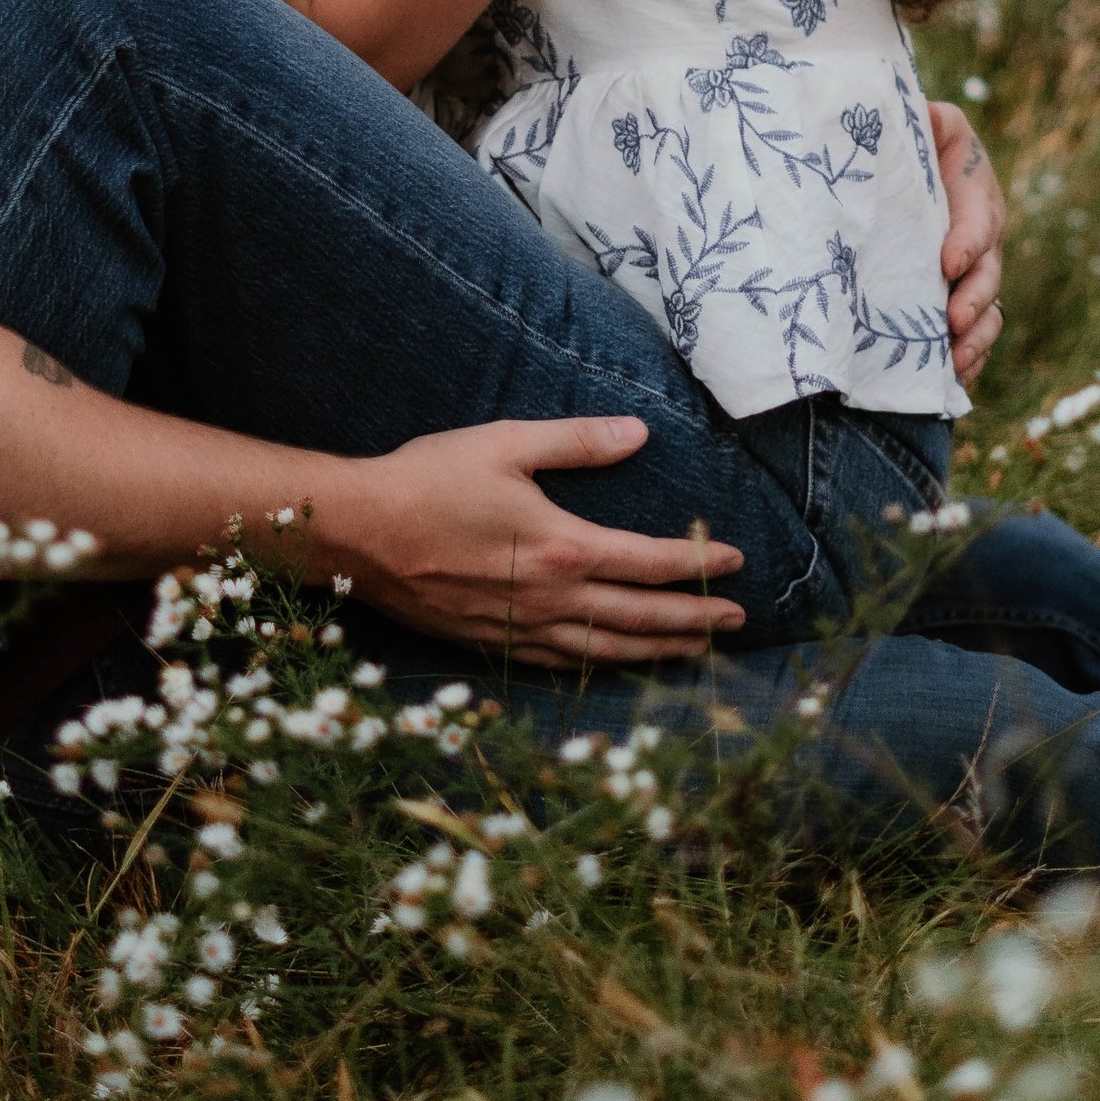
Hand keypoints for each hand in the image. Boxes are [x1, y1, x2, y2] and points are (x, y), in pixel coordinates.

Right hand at [309, 417, 745, 666]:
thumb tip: (639, 433)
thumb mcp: (505, 442)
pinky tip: (615, 663)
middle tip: (739, 621)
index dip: (698, 565)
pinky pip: (563, 664)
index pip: (650, 562)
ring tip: (696, 651)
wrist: (360, 534)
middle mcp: (550, 598)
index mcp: (562, 547)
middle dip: (695, 619)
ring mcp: (521, 628)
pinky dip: (601, 666)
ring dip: (659, 651)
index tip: (736, 562)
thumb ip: (577, 441)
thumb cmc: (429, 479)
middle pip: (641, 617)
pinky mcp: (493, 644)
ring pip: (607, 650)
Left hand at [930, 102, 1006, 385]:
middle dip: (974, 299)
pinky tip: (951, 381)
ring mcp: (973, 271)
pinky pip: (973, 334)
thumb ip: (922, 117)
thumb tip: (918, 112)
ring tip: (954, 363)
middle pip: (988, 273)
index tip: (949, 262)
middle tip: (954, 320)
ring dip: (975, 339)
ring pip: (987, 310)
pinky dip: (968, 358)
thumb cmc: (909, 139)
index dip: (967, 240)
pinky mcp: (957, 297)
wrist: (902, 165)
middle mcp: (979, 236)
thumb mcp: (921, 119)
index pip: (977, 219)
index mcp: (973, 191)